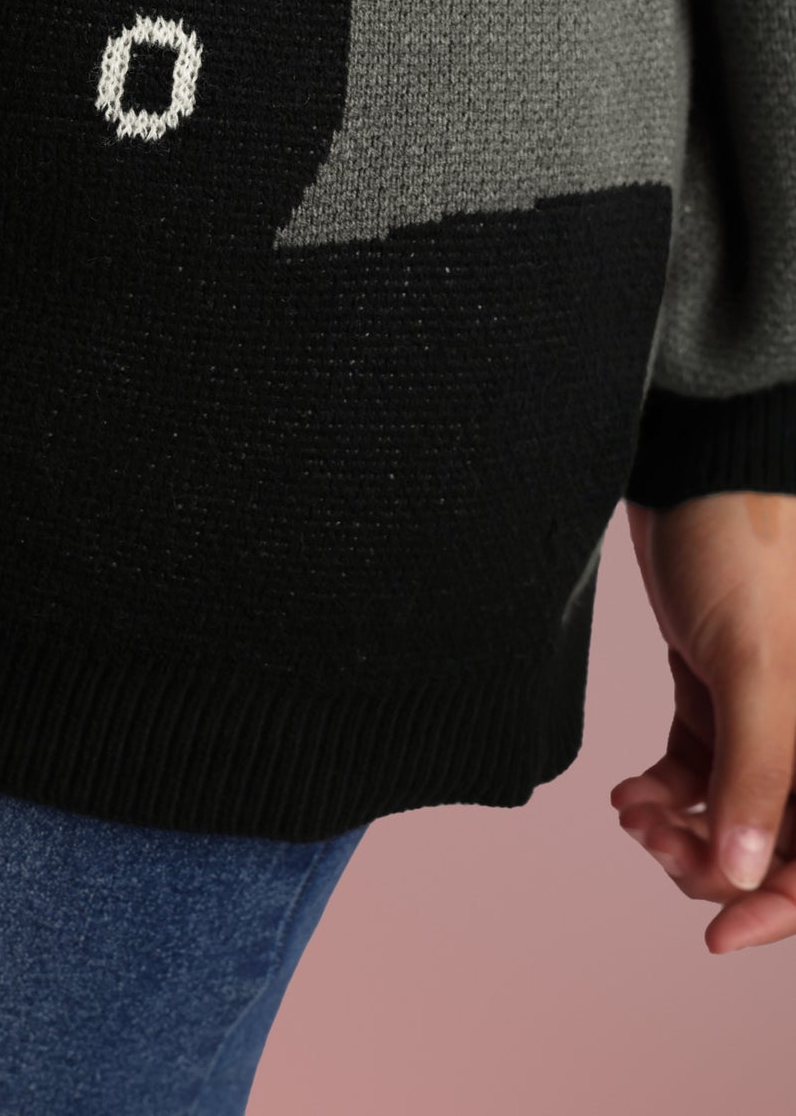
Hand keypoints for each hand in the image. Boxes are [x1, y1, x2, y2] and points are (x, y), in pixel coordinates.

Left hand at [609, 492, 795, 952]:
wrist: (693, 471)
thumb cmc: (743, 547)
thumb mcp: (754, 666)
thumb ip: (759, 770)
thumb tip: (746, 874)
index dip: (783, 905)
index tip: (720, 932)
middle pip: (781, 847)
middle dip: (718, 865)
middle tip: (655, 846)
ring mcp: (768, 716)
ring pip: (736, 817)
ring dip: (684, 833)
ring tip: (631, 816)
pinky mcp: (719, 694)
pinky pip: (699, 775)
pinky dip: (664, 796)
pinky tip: (625, 796)